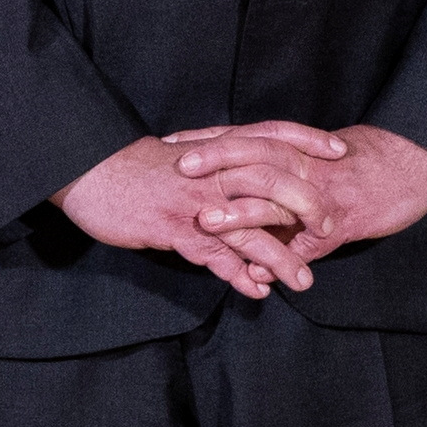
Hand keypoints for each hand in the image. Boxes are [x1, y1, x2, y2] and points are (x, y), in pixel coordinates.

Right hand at [56, 132, 323, 299]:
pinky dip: (237, 277)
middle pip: (273, 183)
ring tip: (303, 281)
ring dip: (279, 258)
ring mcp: (195, 202)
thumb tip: (239, 170)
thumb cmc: (133, 166)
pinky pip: (214, 257)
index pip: (272, 135)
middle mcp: (212, 172)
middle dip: (306, 207)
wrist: (88, 171)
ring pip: (250, 230)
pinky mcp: (175, 229)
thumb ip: (212, 162)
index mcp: (215, 149)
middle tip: (330, 228)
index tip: (338, 151)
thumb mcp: (180, 155)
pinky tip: (256, 292)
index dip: (307, 141)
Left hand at [170, 121, 426, 283]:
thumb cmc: (366, 160)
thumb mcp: (320, 153)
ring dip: (241, 212)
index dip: (208, 139)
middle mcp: (306, 164)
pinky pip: (306, 243)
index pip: (246, 135)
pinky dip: (281, 259)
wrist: (416, 165)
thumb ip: (283, 161)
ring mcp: (322, 194)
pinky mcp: (340, 225)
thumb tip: (242, 170)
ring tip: (207, 224)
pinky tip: (257, 275)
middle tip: (180, 168)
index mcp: (297, 146)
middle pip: (256, 154)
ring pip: (277, 198)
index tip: (171, 141)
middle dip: (216, 161)